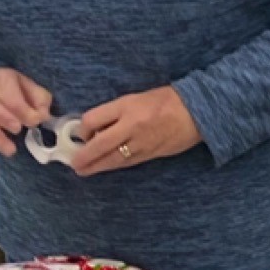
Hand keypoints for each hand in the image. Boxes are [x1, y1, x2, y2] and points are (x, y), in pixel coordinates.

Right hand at [0, 69, 54, 178]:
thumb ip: (38, 98)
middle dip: (3, 117)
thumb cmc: (7, 86)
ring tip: (11, 150)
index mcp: (0, 82)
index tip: (39, 119)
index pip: (11, 98)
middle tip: (18, 128)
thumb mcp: (25, 83)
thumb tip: (44, 114)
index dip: (26, 111)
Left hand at [63, 85, 202, 176]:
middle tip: (73, 163)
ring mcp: (142, 142)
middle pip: (101, 143)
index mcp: (125, 105)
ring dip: (97, 166)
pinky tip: (106, 168)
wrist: (195, 112)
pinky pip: (129, 162)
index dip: (83, 128)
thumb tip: (96, 127)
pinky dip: (115, 166)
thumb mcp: (135, 98)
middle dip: (85, 155)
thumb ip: (115, 111)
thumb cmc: (164, 99)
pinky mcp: (151, 154)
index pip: (94, 119)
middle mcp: (131, 125)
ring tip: (83, 171)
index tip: (79, 133)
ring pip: (114, 158)